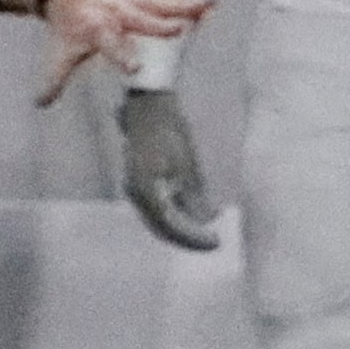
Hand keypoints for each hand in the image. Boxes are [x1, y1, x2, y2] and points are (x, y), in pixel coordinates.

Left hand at [37, 0, 210, 103]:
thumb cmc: (67, 28)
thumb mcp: (60, 52)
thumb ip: (55, 78)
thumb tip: (40, 103)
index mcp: (96, 30)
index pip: (110, 46)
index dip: (122, 57)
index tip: (136, 69)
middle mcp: (116, 14)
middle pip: (139, 20)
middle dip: (157, 25)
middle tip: (177, 30)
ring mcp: (132, 2)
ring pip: (160, 3)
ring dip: (184, 5)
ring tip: (210, 6)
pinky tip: (213, 1)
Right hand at [120, 89, 220, 250]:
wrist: (148, 106)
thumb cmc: (169, 130)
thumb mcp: (188, 164)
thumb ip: (196, 195)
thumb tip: (207, 219)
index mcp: (146, 191)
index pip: (171, 226)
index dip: (194, 238)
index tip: (216, 242)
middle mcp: (135, 194)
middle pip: (161, 228)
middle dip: (187, 237)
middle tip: (212, 242)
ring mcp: (133, 188)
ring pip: (157, 219)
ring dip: (180, 227)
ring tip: (204, 231)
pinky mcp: (137, 181)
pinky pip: (155, 207)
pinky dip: (174, 214)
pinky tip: (191, 213)